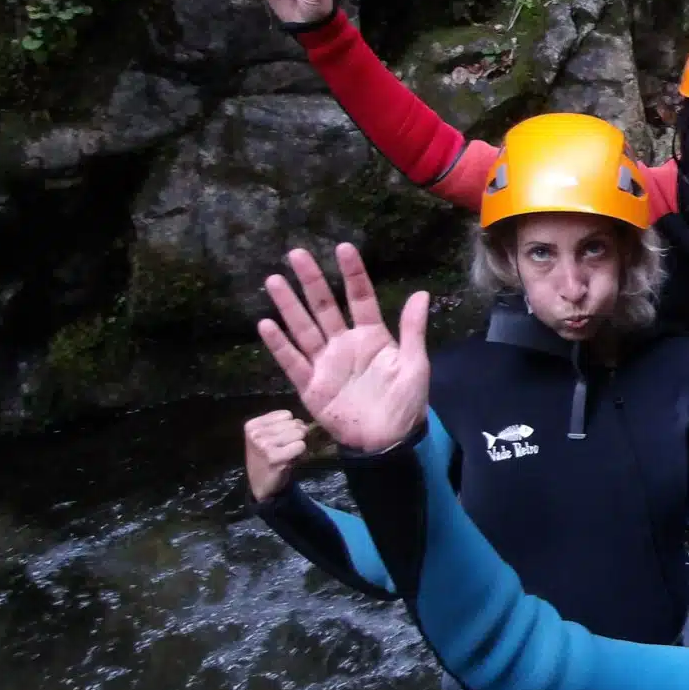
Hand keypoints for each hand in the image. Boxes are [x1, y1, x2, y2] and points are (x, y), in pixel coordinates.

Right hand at [243, 409, 307, 501]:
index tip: (281, 439)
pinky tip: (289, 460)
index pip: (286, 414)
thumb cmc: (266, 458)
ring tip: (287, 454)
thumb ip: (282, 425)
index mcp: (252, 425)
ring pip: (299, 433)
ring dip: (298, 444)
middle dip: (296, 435)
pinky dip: (300, 453)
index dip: (290, 426)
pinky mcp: (274, 457)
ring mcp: (264, 445)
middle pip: (294, 423)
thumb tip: (305, 423)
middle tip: (286, 448)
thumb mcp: (266, 437)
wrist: (260, 485)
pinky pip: (300, 446)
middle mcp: (256, 433)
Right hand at [257, 243, 429, 453]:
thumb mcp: (415, 364)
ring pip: (304, 328)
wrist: (388, 441)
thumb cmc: (406, 402)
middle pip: (324, 307)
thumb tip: (422, 293)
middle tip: (296, 253)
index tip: (343, 248)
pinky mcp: (311, 386)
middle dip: (311, 281)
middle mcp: (344, 344)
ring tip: (274, 280)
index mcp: (372, 336)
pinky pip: (292, 362)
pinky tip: (266, 324)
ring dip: (289, 305)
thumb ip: (412, 329)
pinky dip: (279, 345)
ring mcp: (325, 363)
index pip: (360, 298)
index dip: (352, 274)